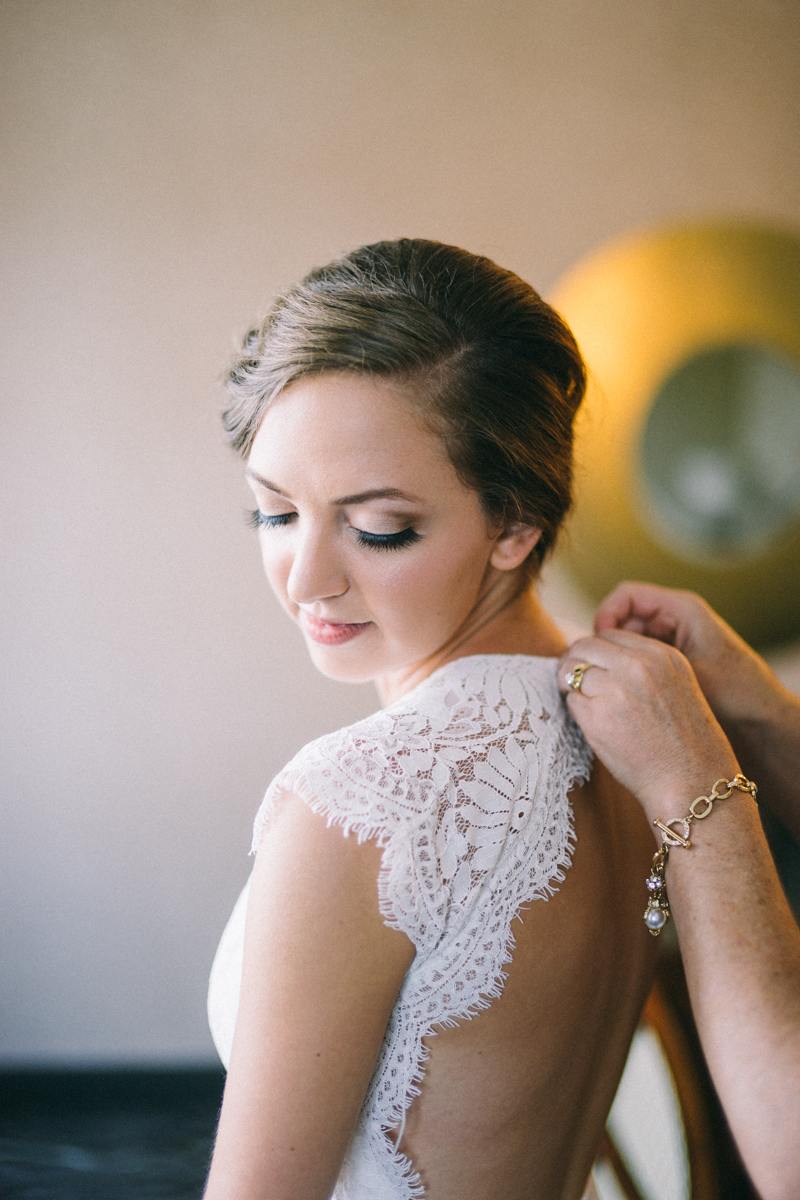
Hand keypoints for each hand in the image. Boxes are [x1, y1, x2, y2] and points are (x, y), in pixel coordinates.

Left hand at [558, 628, 738, 834]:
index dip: (597, 652)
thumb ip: (643, 666)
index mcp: (661, 654)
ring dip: (570, 686)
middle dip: (574, 662)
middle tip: (574, 682)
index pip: (610, 635)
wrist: (691, 781)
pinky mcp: (597, 717)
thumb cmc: (682, 740)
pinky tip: (594, 726)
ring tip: (585, 705)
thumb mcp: (675, 686)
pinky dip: (576, 711)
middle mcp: (639, 666)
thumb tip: (598, 656)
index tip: (595, 669)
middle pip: (584, 646)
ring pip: (571, 670)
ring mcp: (616, 690)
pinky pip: (571, 701)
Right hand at [594, 582, 789, 732]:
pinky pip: (641, 654)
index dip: (604, 615)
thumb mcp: (684, 669)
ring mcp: (674, 637)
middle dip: (606, 641)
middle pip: (624, 618)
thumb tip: (595, 662)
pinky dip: (629, 667)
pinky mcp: (673, 656)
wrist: (760, 714)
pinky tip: (625, 689)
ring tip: (608, 681)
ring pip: (629, 639)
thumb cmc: (732, 689)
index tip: (596, 645)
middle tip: (594, 668)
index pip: (627, 596)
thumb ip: (641, 661)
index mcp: (681, 608)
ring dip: (617, 657)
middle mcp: (676, 618)